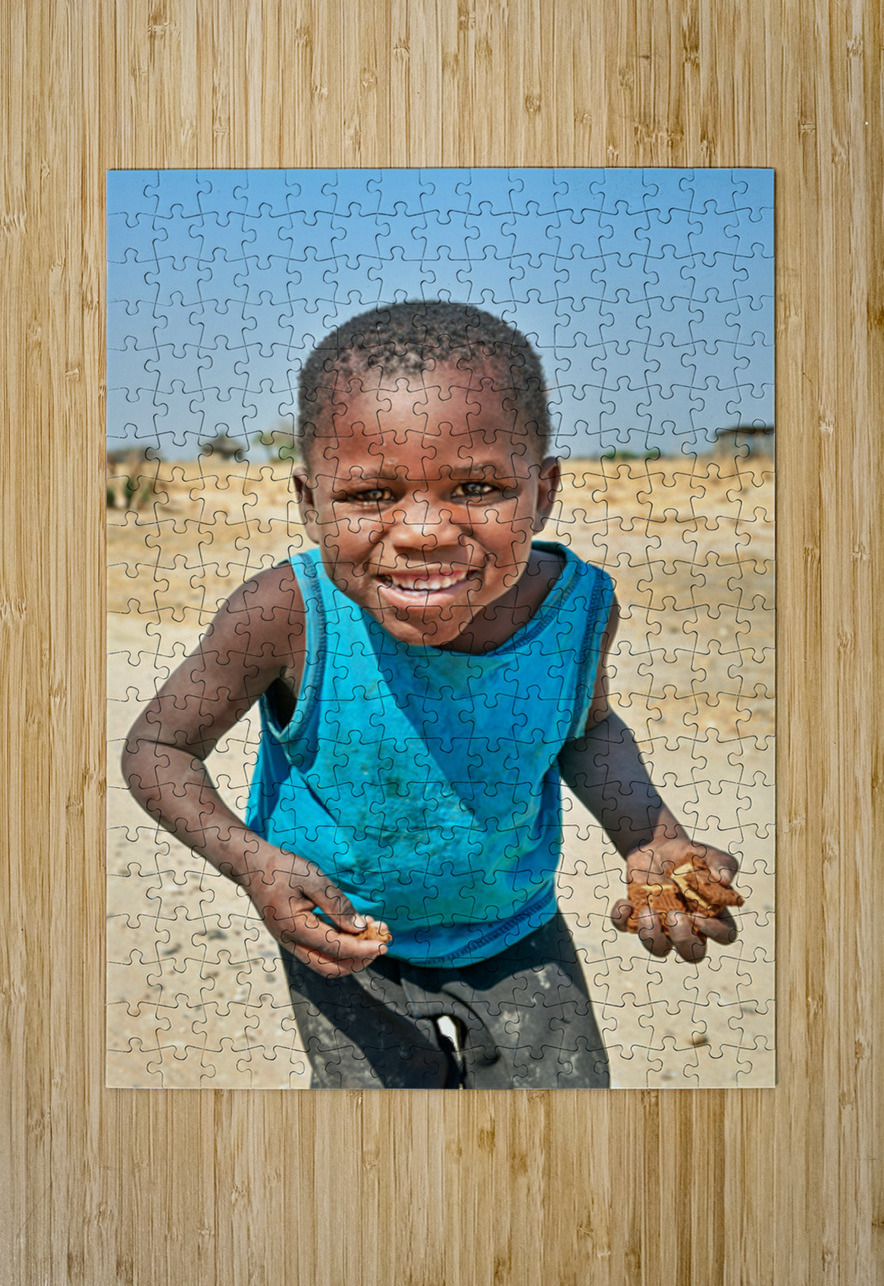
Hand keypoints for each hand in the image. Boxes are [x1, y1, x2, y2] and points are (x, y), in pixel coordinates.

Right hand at [241, 849, 390, 977]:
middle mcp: (291, 942)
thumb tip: (360, 928)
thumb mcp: (313, 878)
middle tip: (381, 944)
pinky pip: (319, 951)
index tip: (384, 944)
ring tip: (372, 934)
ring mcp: (290, 943)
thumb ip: (337, 904)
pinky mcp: (293, 938)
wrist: (252, 867)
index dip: (363, 949)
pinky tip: (354, 930)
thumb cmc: (282, 868)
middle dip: (359, 960)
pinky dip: (340, 947)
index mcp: (295, 928)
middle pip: (331, 968)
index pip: (336, 948)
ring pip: (325, 963)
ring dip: (351, 955)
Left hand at [611, 838, 740, 961]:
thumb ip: (722, 863)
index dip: (715, 932)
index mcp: (712, 913)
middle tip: (674, 915)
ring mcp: (662, 924)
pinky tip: (625, 903)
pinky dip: (621, 920)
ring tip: (646, 910)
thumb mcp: (708, 853)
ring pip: (658, 949)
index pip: (724, 935)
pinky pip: (627, 928)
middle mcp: (688, 925)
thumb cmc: (689, 855)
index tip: (698, 914)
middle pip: (692, 954)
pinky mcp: (637, 916)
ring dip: (651, 936)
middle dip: (683, 941)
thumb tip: (725, 879)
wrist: (658, 846)